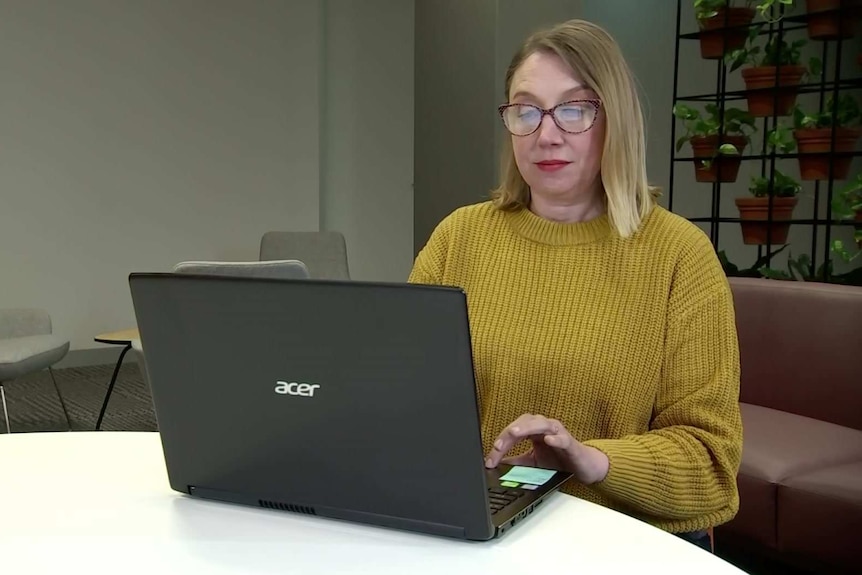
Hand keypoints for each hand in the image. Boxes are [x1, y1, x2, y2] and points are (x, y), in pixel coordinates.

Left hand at [484, 413, 609, 484]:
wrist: (582, 466)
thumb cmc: (558, 459)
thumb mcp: (532, 463)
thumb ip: (516, 461)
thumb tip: (497, 464)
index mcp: (533, 430)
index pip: (513, 432)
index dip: (500, 443)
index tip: (490, 459)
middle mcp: (544, 427)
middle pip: (523, 423)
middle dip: (509, 434)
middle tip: (498, 446)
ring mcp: (557, 432)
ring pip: (540, 424)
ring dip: (526, 428)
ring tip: (514, 433)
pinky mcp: (570, 442)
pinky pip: (562, 438)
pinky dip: (555, 438)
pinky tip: (548, 440)